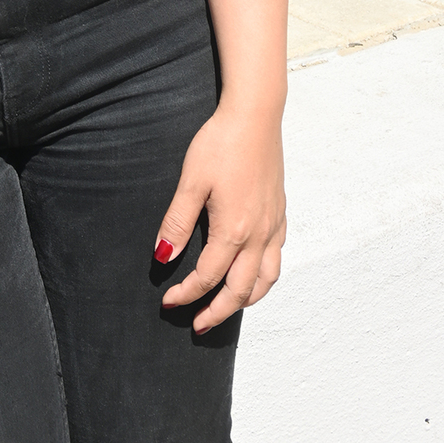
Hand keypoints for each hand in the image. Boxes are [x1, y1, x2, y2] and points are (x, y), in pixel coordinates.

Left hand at [154, 104, 285, 333]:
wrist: (255, 117)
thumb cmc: (220, 144)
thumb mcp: (190, 182)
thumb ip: (176, 223)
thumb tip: (162, 257)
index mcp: (234, 230)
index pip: (207, 277)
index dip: (186, 294)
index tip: (168, 302)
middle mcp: (259, 235)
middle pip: (240, 290)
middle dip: (218, 312)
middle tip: (198, 325)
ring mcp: (274, 226)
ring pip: (266, 280)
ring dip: (246, 299)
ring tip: (227, 308)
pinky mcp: (281, 214)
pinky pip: (277, 258)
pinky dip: (264, 277)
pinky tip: (252, 273)